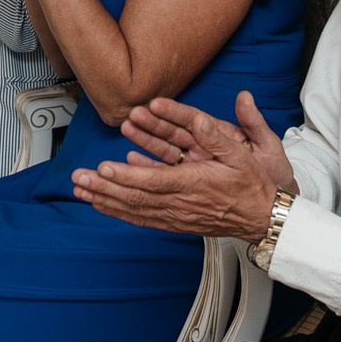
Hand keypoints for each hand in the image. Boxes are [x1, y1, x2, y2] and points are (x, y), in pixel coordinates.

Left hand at [72, 93, 288, 239]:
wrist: (261, 217)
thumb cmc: (251, 184)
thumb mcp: (240, 154)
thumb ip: (215, 136)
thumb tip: (199, 119)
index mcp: (194, 183)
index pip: (154, 181)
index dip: (127, 176)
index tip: (105, 168)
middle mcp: (180, 202)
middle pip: (136, 197)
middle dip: (104, 187)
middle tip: (79, 178)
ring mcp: (176, 215)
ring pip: (134, 209)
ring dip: (105, 200)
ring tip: (81, 191)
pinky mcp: (175, 222)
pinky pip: (142, 218)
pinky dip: (119, 212)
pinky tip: (103, 205)